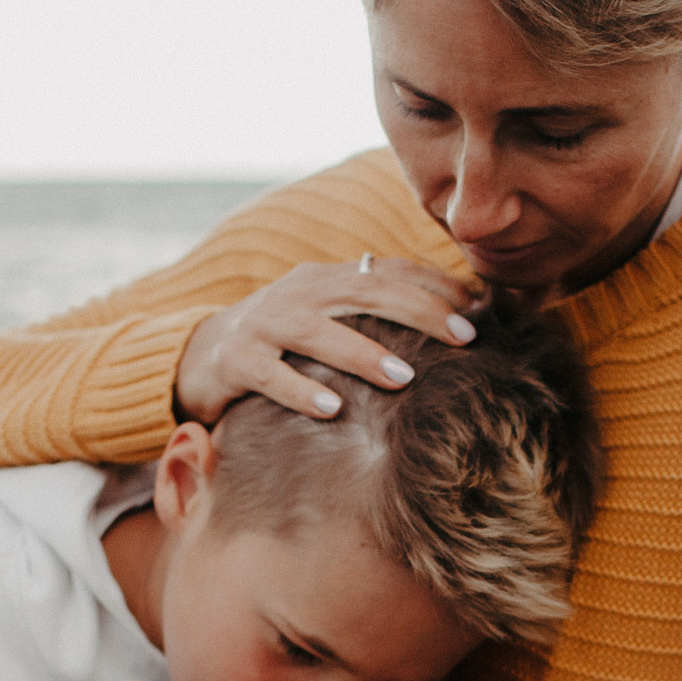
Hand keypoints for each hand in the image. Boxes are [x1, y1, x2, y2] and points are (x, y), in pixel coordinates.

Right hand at [174, 258, 483, 422]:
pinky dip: (300, 390)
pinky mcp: (235, 360)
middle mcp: (299, 293)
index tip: (481, 309)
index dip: (435, 286)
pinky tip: (331, 409)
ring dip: (363, 353)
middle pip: (364, 292)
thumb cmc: (284, 345)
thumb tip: (452, 329)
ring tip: (404, 376)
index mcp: (327, 279)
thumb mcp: (329, 322)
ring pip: (318, 332)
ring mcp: (264, 324)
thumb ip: (376, 321)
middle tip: (464, 338)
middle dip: (419, 312)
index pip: (389, 272)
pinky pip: (269, 374)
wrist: (200, 356)